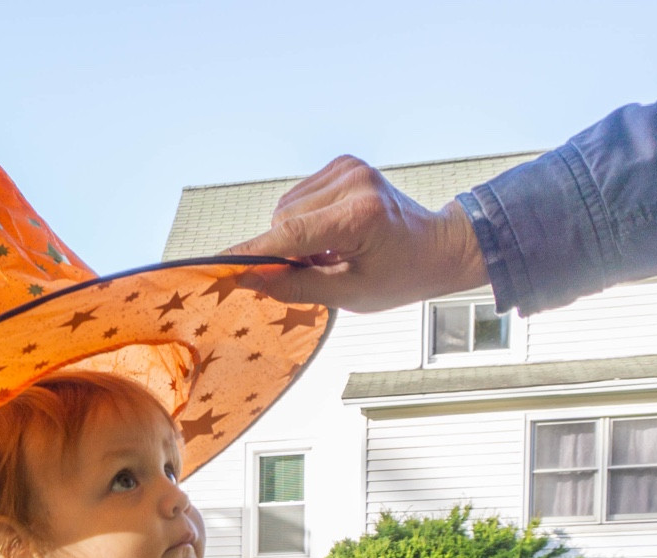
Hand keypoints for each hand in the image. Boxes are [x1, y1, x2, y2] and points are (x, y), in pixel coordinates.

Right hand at [223, 156, 487, 313]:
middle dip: (285, 251)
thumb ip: (298, 286)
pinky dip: (304, 221)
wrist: (437, 246)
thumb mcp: (351, 295)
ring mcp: (348, 168)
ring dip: (294, 236)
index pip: (290, 234)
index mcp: (359, 215)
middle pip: (283, 221)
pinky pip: (299, 198)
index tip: (219, 266)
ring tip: (328, 253)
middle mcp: (353, 182)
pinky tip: (330, 234)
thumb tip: (251, 280)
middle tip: (314, 271)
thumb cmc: (400, 276)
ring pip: (286, 209)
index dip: (252, 253)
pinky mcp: (344, 164)